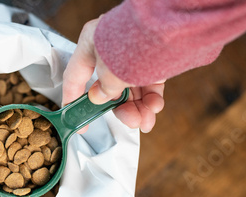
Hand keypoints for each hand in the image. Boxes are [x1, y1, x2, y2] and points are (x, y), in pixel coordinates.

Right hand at [62, 18, 164, 132]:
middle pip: (109, 88)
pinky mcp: (152, 58)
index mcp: (91, 44)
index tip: (79, 124)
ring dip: (138, 108)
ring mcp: (131, 53)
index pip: (75, 77)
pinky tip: (155, 107)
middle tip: (130, 121)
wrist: (172, 23)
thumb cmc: (135, 39)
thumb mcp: (110, 71)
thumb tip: (99, 98)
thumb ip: (104, 88)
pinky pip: (148, 83)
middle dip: (122, 109)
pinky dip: (151, 98)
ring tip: (146, 121)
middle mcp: (109, 48)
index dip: (73, 102)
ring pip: (131, 88)